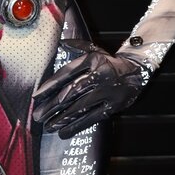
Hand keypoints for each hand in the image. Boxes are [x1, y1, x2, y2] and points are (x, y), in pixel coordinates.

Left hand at [33, 40, 149, 137]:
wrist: (137, 69)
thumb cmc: (110, 61)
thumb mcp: (95, 49)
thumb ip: (77, 46)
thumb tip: (60, 43)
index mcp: (92, 60)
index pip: (67, 73)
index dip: (50, 85)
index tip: (36, 96)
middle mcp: (98, 75)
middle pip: (71, 92)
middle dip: (52, 106)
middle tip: (38, 116)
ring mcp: (106, 91)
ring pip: (80, 106)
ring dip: (62, 118)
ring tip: (48, 126)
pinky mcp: (113, 106)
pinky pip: (92, 117)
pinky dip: (77, 125)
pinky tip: (64, 132)